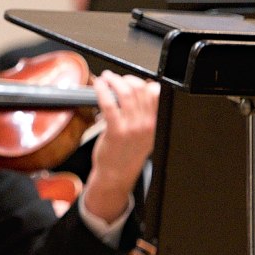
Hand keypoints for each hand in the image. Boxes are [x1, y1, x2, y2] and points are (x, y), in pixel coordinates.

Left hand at [81, 72, 157, 225]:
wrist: (116, 175)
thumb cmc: (128, 154)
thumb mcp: (146, 135)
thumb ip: (146, 114)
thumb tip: (141, 90)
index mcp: (155, 123)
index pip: (155, 93)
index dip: (143, 82)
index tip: (133, 82)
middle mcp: (146, 124)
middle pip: (139, 89)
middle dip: (126, 79)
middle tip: (116, 79)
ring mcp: (131, 127)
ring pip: (125, 93)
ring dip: (113, 80)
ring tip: (106, 79)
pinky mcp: (115, 130)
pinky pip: (109, 103)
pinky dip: (102, 89)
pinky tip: (99, 85)